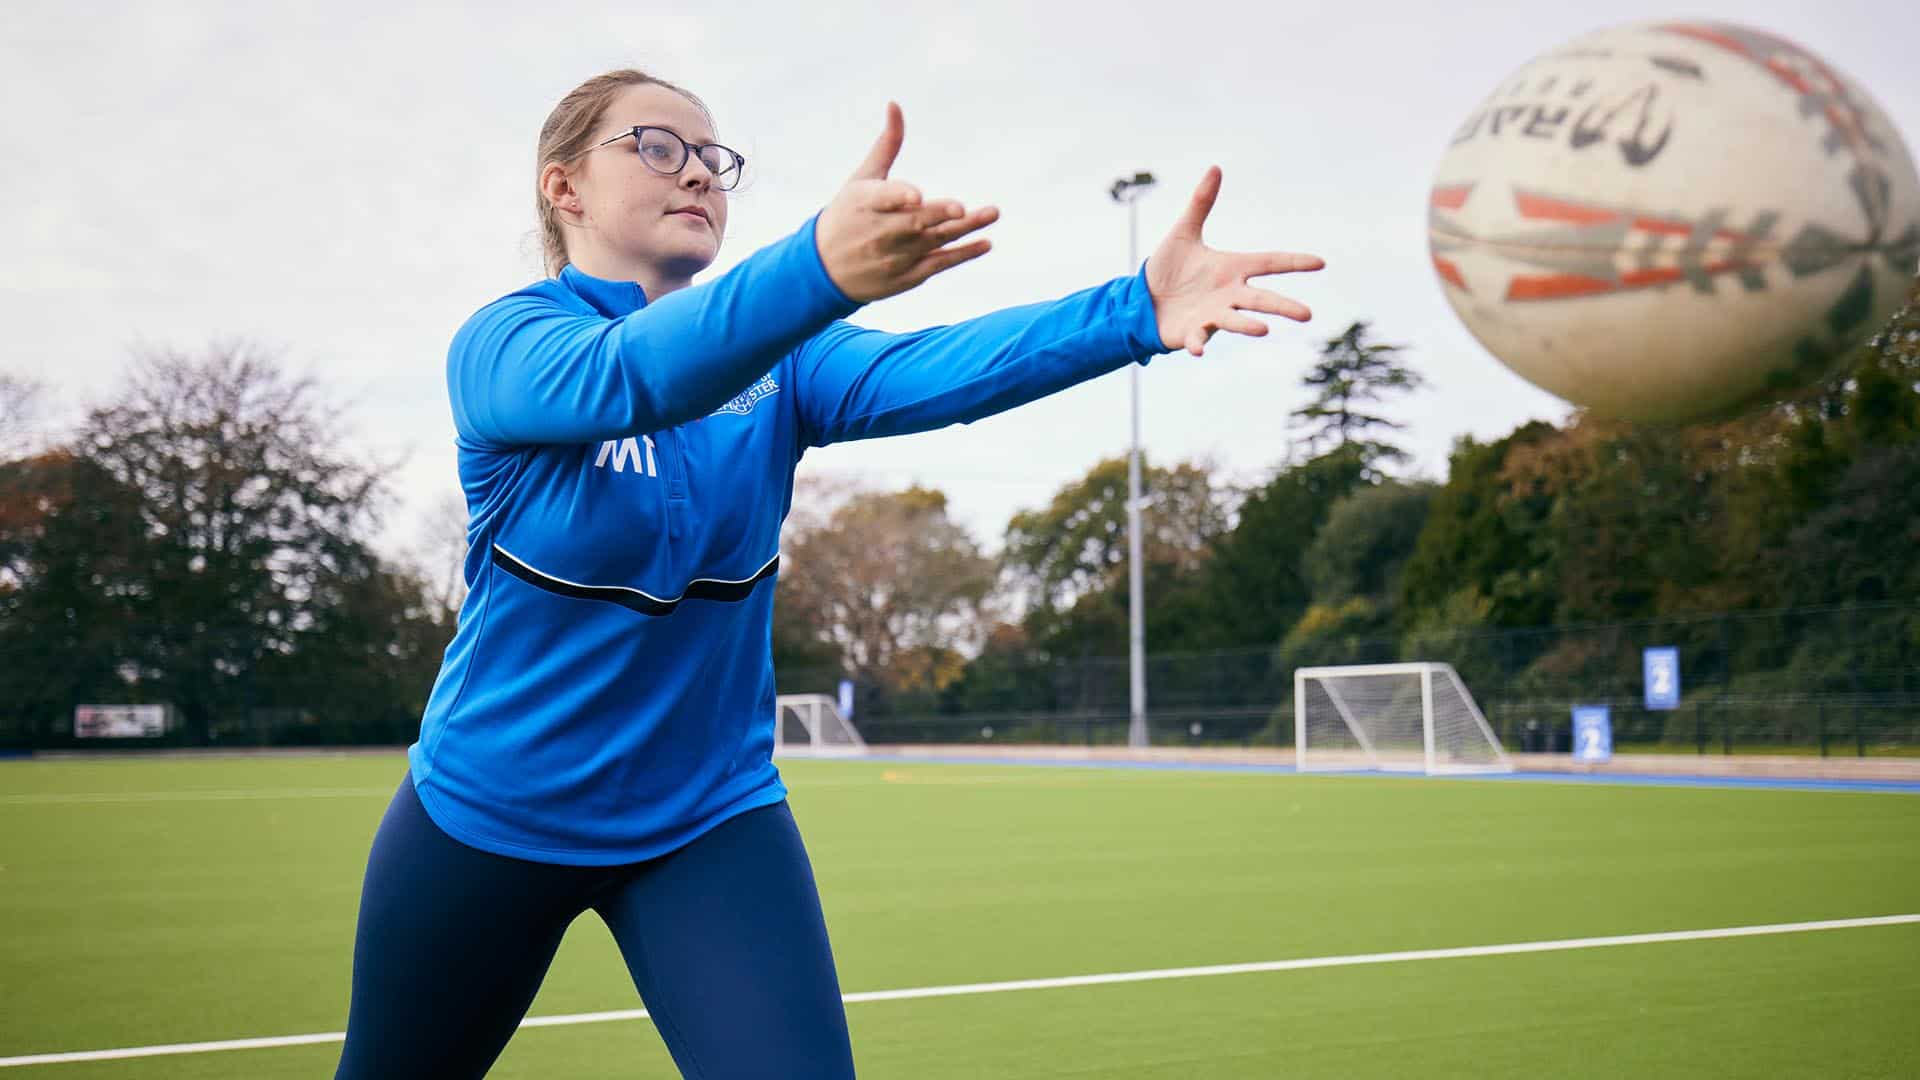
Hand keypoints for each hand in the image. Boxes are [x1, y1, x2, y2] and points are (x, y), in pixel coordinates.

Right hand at [815, 103, 999, 302]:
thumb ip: (886, 146)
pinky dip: (962, 254)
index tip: (916, 196)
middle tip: (961, 208)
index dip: (900, 197)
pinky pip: (938, 264)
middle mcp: (879, 233)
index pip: (883, 199)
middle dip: (938, 215)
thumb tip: (895, 105)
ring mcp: (894, 257)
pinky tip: (985, 243)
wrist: (826, 269)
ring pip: (933, 241)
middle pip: (914, 223)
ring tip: (992, 213)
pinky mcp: (907, 276)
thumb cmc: (847, 215)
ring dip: (964, 229)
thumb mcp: (860, 180)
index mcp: (864, 204)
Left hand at [1145, 167, 1323, 355]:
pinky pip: (1198, 338)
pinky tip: (1198, 349)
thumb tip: (1216, 167)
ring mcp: (1212, 315)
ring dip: (1248, 326)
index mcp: (1232, 269)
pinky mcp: (1192, 332)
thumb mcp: (1184, 232)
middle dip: (1284, 306)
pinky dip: (1199, 343)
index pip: (1269, 263)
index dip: (1294, 263)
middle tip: (1307, 314)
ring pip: (1235, 321)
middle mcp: (1228, 294)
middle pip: (1261, 300)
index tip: (1320, 263)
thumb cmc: (1169, 267)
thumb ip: (1201, 203)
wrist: (1144, 298)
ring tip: (1264, 330)